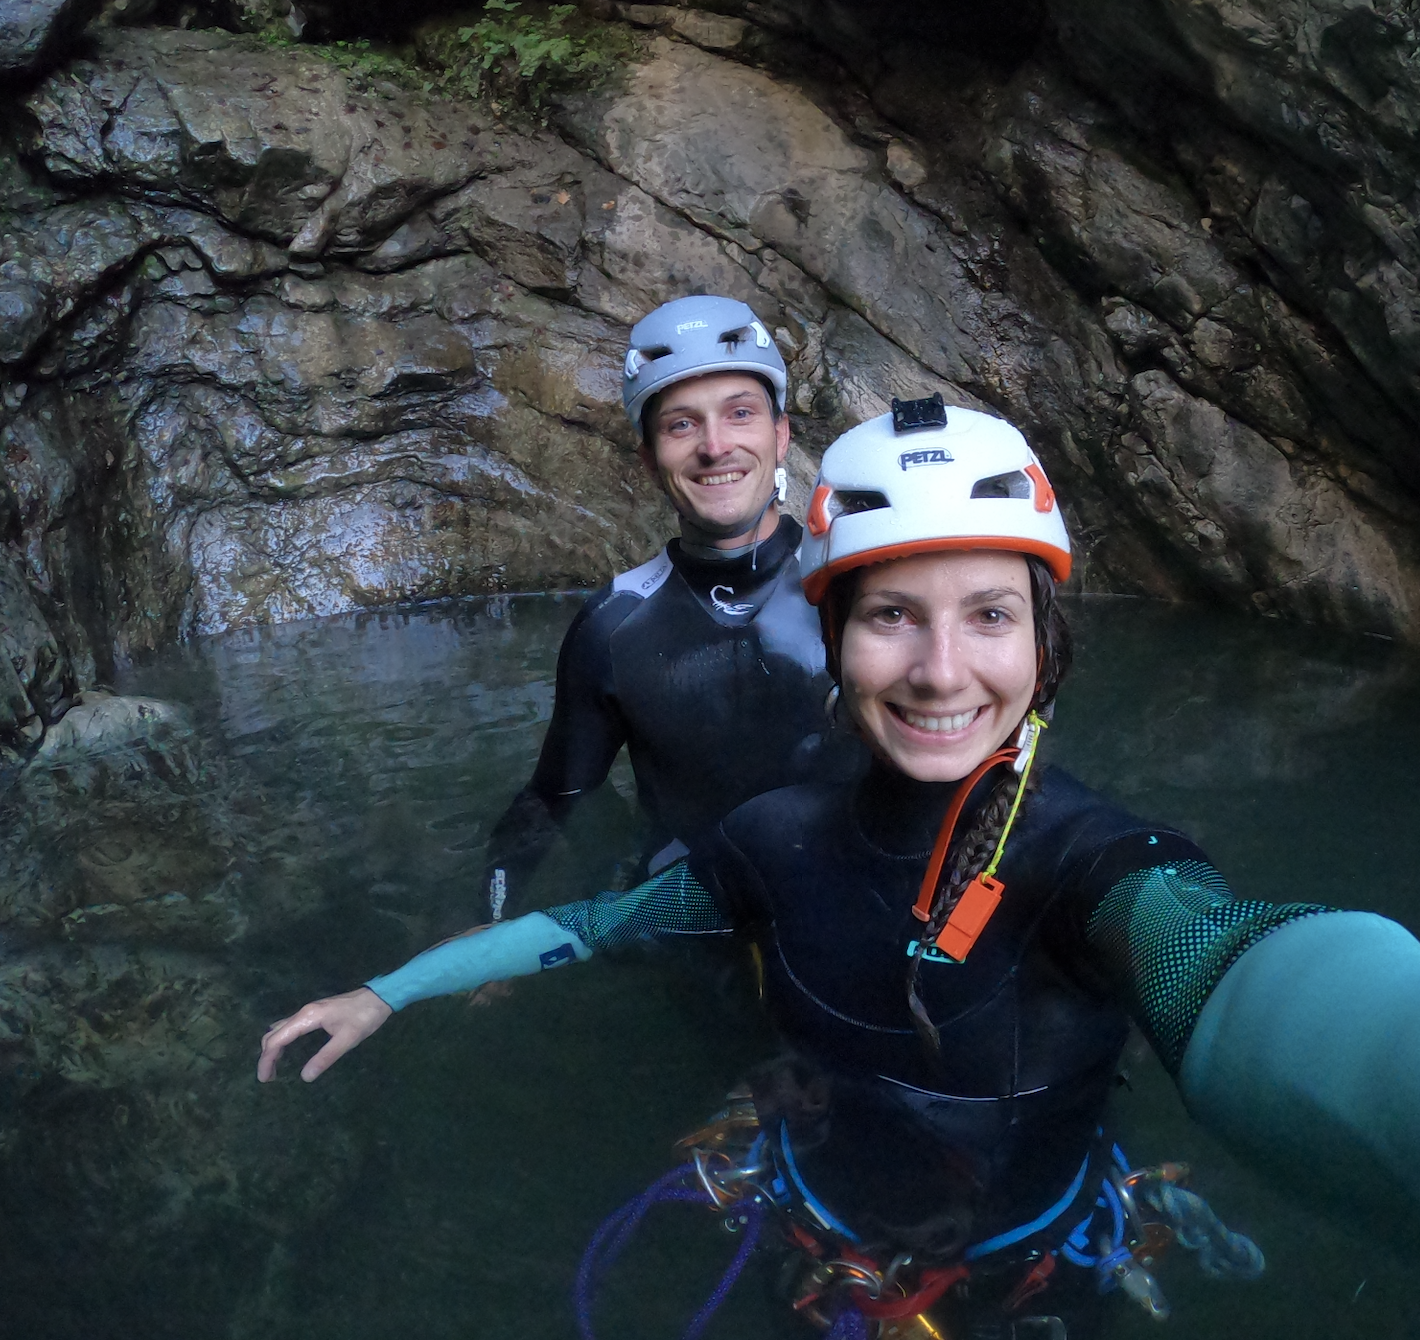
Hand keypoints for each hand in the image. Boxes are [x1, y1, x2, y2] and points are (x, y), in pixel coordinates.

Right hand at [257, 986, 392, 1082]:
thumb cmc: (364, 1017)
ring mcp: (309, 1011)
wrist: (379, 996)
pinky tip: (287, 1051)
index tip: (264, 1079)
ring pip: (281, 1029)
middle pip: (274, 1033)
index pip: (277, 1040)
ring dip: (273, 1047)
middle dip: (267, 1056)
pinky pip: (290, 1026)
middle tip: (268, 1077)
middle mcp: (303, 1012)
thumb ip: (325, 1058)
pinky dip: (282, 1040)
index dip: (267, 1060)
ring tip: (275, 1068)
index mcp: (307, 1017)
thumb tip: (305, 1077)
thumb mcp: (347, 1040)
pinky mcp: (316, 1012)